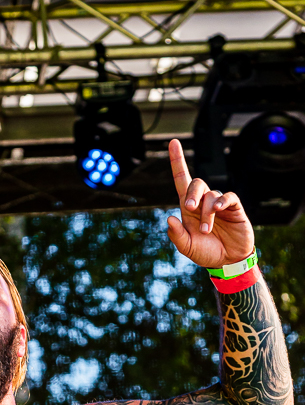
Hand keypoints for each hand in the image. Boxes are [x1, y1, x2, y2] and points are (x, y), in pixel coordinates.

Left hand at [166, 138, 254, 267]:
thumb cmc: (206, 252)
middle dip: (192, 194)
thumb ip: (177, 235)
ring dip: (207, 212)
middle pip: (196, 184)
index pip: (181, 180)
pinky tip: (218, 210)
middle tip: (190, 209)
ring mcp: (219, 203)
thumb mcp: (187, 247)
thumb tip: (169, 218)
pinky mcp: (234, 207)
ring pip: (210, 195)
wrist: (228, 261)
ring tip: (207, 230)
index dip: (177, 161)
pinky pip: (228, 196)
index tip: (173, 143)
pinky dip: (222, 201)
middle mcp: (203, 202)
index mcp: (189, 208)